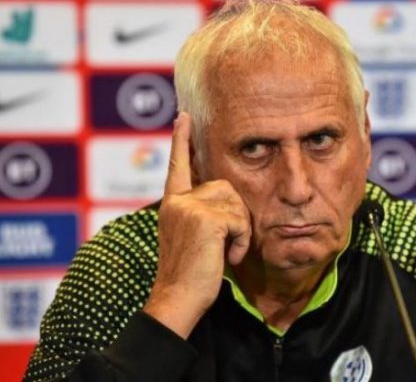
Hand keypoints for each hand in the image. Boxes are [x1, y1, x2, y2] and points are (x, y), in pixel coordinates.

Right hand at [143, 112, 250, 338]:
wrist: (178, 299)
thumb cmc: (191, 274)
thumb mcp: (192, 237)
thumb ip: (200, 212)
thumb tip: (222, 194)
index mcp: (173, 204)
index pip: (179, 165)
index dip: (182, 140)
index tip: (183, 116)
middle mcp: (177, 201)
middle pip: (226, 187)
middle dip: (235, 216)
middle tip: (224, 245)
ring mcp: (189, 207)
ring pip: (236, 202)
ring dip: (240, 230)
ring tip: (223, 252)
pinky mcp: (204, 218)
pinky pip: (240, 220)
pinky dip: (242, 241)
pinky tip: (226, 257)